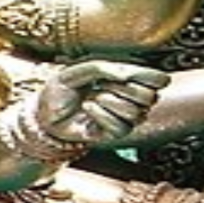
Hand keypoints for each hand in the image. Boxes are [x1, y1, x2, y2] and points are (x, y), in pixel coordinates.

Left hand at [34, 61, 170, 147]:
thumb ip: (103, 68)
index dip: (153, 78)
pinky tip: (89, 109)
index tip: (130, 74)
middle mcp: (131, 98)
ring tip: (93, 97)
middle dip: (125, 89)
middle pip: (150, 97)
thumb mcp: (79, 71)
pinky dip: (102, 115)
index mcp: (128, 79)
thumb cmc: (63, 88)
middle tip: (103, 86)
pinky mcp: (114, 134)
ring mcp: (124, 117)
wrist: (46, 112)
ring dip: (111, 102)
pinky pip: (121, 127)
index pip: (157, 80)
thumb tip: (128, 74)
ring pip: (137, 113)